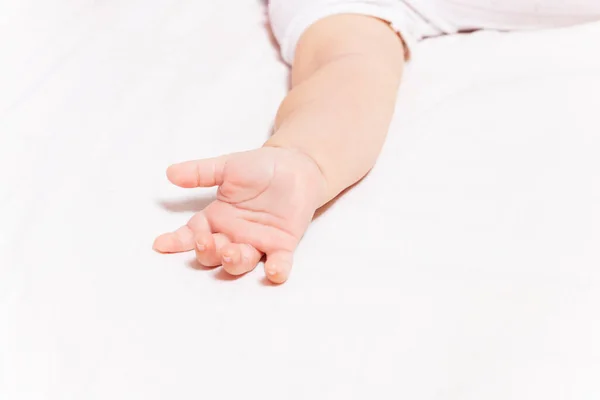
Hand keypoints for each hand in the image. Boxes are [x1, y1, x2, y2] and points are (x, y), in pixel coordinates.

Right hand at [153, 146, 325, 283]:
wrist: (296, 166)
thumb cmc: (260, 167)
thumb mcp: (227, 167)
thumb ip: (201, 172)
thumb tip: (170, 173)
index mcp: (217, 218)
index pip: (192, 234)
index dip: (177, 241)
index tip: (161, 244)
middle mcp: (234, 235)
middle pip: (213, 254)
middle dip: (207, 252)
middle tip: (206, 242)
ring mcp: (258, 242)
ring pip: (241, 262)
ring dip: (233, 262)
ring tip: (230, 253)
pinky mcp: (282, 244)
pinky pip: (279, 262)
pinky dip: (277, 270)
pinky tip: (274, 272)